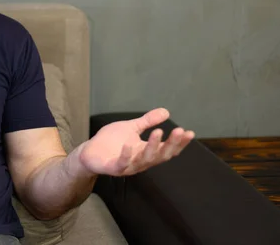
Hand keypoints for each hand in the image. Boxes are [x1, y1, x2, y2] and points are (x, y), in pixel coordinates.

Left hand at [79, 108, 194, 175]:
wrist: (89, 152)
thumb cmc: (111, 142)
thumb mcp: (131, 128)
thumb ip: (147, 121)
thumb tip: (166, 111)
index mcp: (146, 151)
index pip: (167, 149)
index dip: (178, 142)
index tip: (189, 132)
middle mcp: (140, 160)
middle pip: (160, 155)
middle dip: (170, 144)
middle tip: (179, 131)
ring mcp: (128, 165)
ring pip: (144, 159)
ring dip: (152, 147)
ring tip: (158, 132)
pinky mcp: (113, 167)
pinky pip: (121, 164)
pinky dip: (126, 155)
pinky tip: (129, 145)